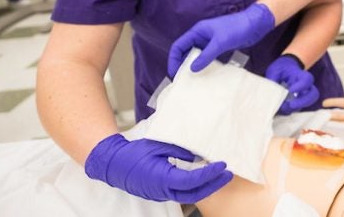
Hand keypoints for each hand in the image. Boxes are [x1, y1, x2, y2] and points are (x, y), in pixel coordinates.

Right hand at [84, 133, 232, 203]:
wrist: (114, 165)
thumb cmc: (134, 153)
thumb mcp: (158, 145)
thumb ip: (180, 151)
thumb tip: (198, 155)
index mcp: (162, 179)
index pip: (192, 181)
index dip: (210, 174)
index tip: (223, 165)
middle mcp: (163, 191)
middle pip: (195, 193)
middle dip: (214, 185)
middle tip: (229, 174)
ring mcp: (161, 194)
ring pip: (189, 196)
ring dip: (206, 187)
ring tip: (220, 176)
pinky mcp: (161, 194)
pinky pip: (182, 194)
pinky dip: (195, 188)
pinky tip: (203, 177)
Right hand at [167, 3, 274, 77]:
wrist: (256, 24)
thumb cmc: (238, 27)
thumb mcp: (221, 42)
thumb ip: (206, 55)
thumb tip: (192, 69)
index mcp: (198, 31)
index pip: (179, 46)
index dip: (174, 59)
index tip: (174, 72)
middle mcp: (202, 36)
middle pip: (186, 51)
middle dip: (182, 64)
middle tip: (181, 79)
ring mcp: (210, 42)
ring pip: (196, 55)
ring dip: (193, 66)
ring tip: (192, 79)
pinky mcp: (219, 47)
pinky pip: (207, 57)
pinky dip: (204, 65)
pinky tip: (205, 74)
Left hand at [265, 54, 318, 114]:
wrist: (284, 70)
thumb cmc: (280, 69)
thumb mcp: (275, 71)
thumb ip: (274, 80)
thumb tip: (271, 93)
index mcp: (301, 75)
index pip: (307, 80)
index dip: (301, 86)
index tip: (291, 90)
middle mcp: (305, 86)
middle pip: (313, 94)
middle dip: (303, 102)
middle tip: (291, 104)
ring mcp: (302, 95)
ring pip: (305, 104)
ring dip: (294, 108)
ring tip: (281, 107)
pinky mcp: (297, 103)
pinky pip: (296, 109)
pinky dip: (288, 110)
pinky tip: (279, 108)